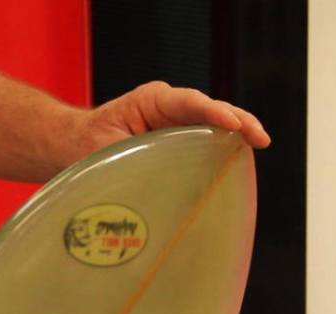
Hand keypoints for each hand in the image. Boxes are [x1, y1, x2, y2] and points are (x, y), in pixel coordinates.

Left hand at [77, 81, 270, 155]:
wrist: (76, 145)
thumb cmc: (86, 146)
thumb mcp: (103, 154)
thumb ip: (129, 164)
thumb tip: (151, 190)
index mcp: (150, 101)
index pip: (187, 102)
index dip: (212, 111)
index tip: (230, 122)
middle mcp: (168, 107)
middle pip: (210, 109)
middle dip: (237, 120)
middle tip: (259, 137)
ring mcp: (178, 122)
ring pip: (214, 123)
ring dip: (238, 132)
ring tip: (260, 142)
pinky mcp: (182, 139)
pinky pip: (208, 139)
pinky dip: (227, 147)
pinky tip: (241, 160)